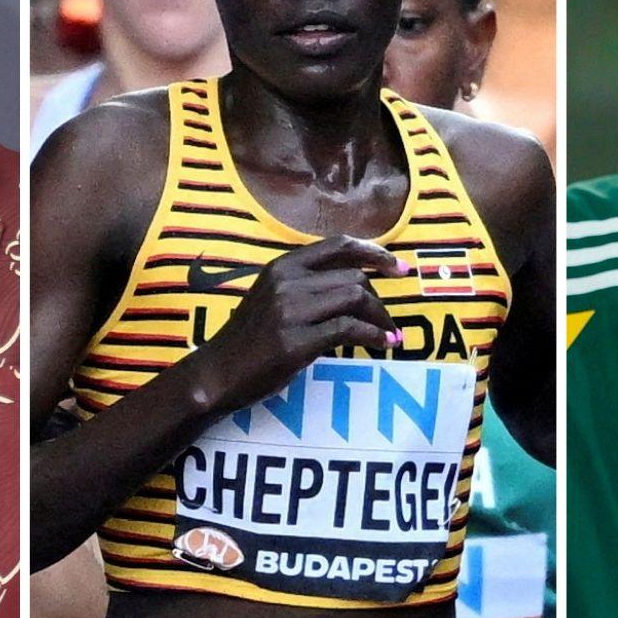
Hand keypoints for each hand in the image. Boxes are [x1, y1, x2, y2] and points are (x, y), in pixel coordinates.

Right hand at [186, 235, 409, 411]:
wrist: (217, 373)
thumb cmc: (249, 338)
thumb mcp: (273, 297)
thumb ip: (306, 284)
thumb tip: (356, 284)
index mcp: (282, 265)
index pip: (339, 245)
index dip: (375, 252)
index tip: (399, 267)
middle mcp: (287, 281)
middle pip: (354, 276)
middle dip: (379, 300)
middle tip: (389, 320)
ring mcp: (290, 310)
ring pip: (356, 298)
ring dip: (380, 317)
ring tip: (390, 334)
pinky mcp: (296, 341)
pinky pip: (349, 329)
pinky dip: (373, 335)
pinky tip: (382, 344)